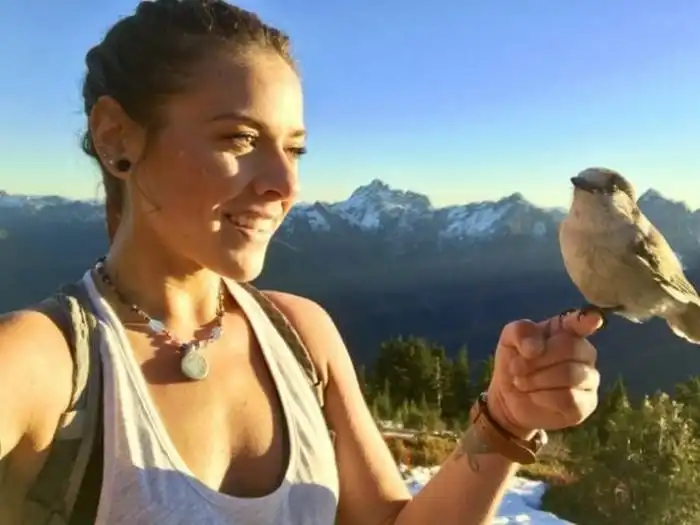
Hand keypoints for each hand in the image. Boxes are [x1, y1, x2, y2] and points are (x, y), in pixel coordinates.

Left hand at [485, 311, 601, 438]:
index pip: (580, 322)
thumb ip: (520, 332)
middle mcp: (584, 352)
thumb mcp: (509, 340)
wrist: (508, 398)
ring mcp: (589, 379)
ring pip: (570, 374)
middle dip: (536, 360)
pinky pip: (570, 398)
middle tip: (516, 368)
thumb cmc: (515, 362)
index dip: (586, 320)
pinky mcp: (586, 404)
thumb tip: (535, 348)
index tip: (592, 320)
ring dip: (537, 379)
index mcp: (566, 331)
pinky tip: (535, 396)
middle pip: (570, 348)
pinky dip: (544, 397)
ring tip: (521, 382)